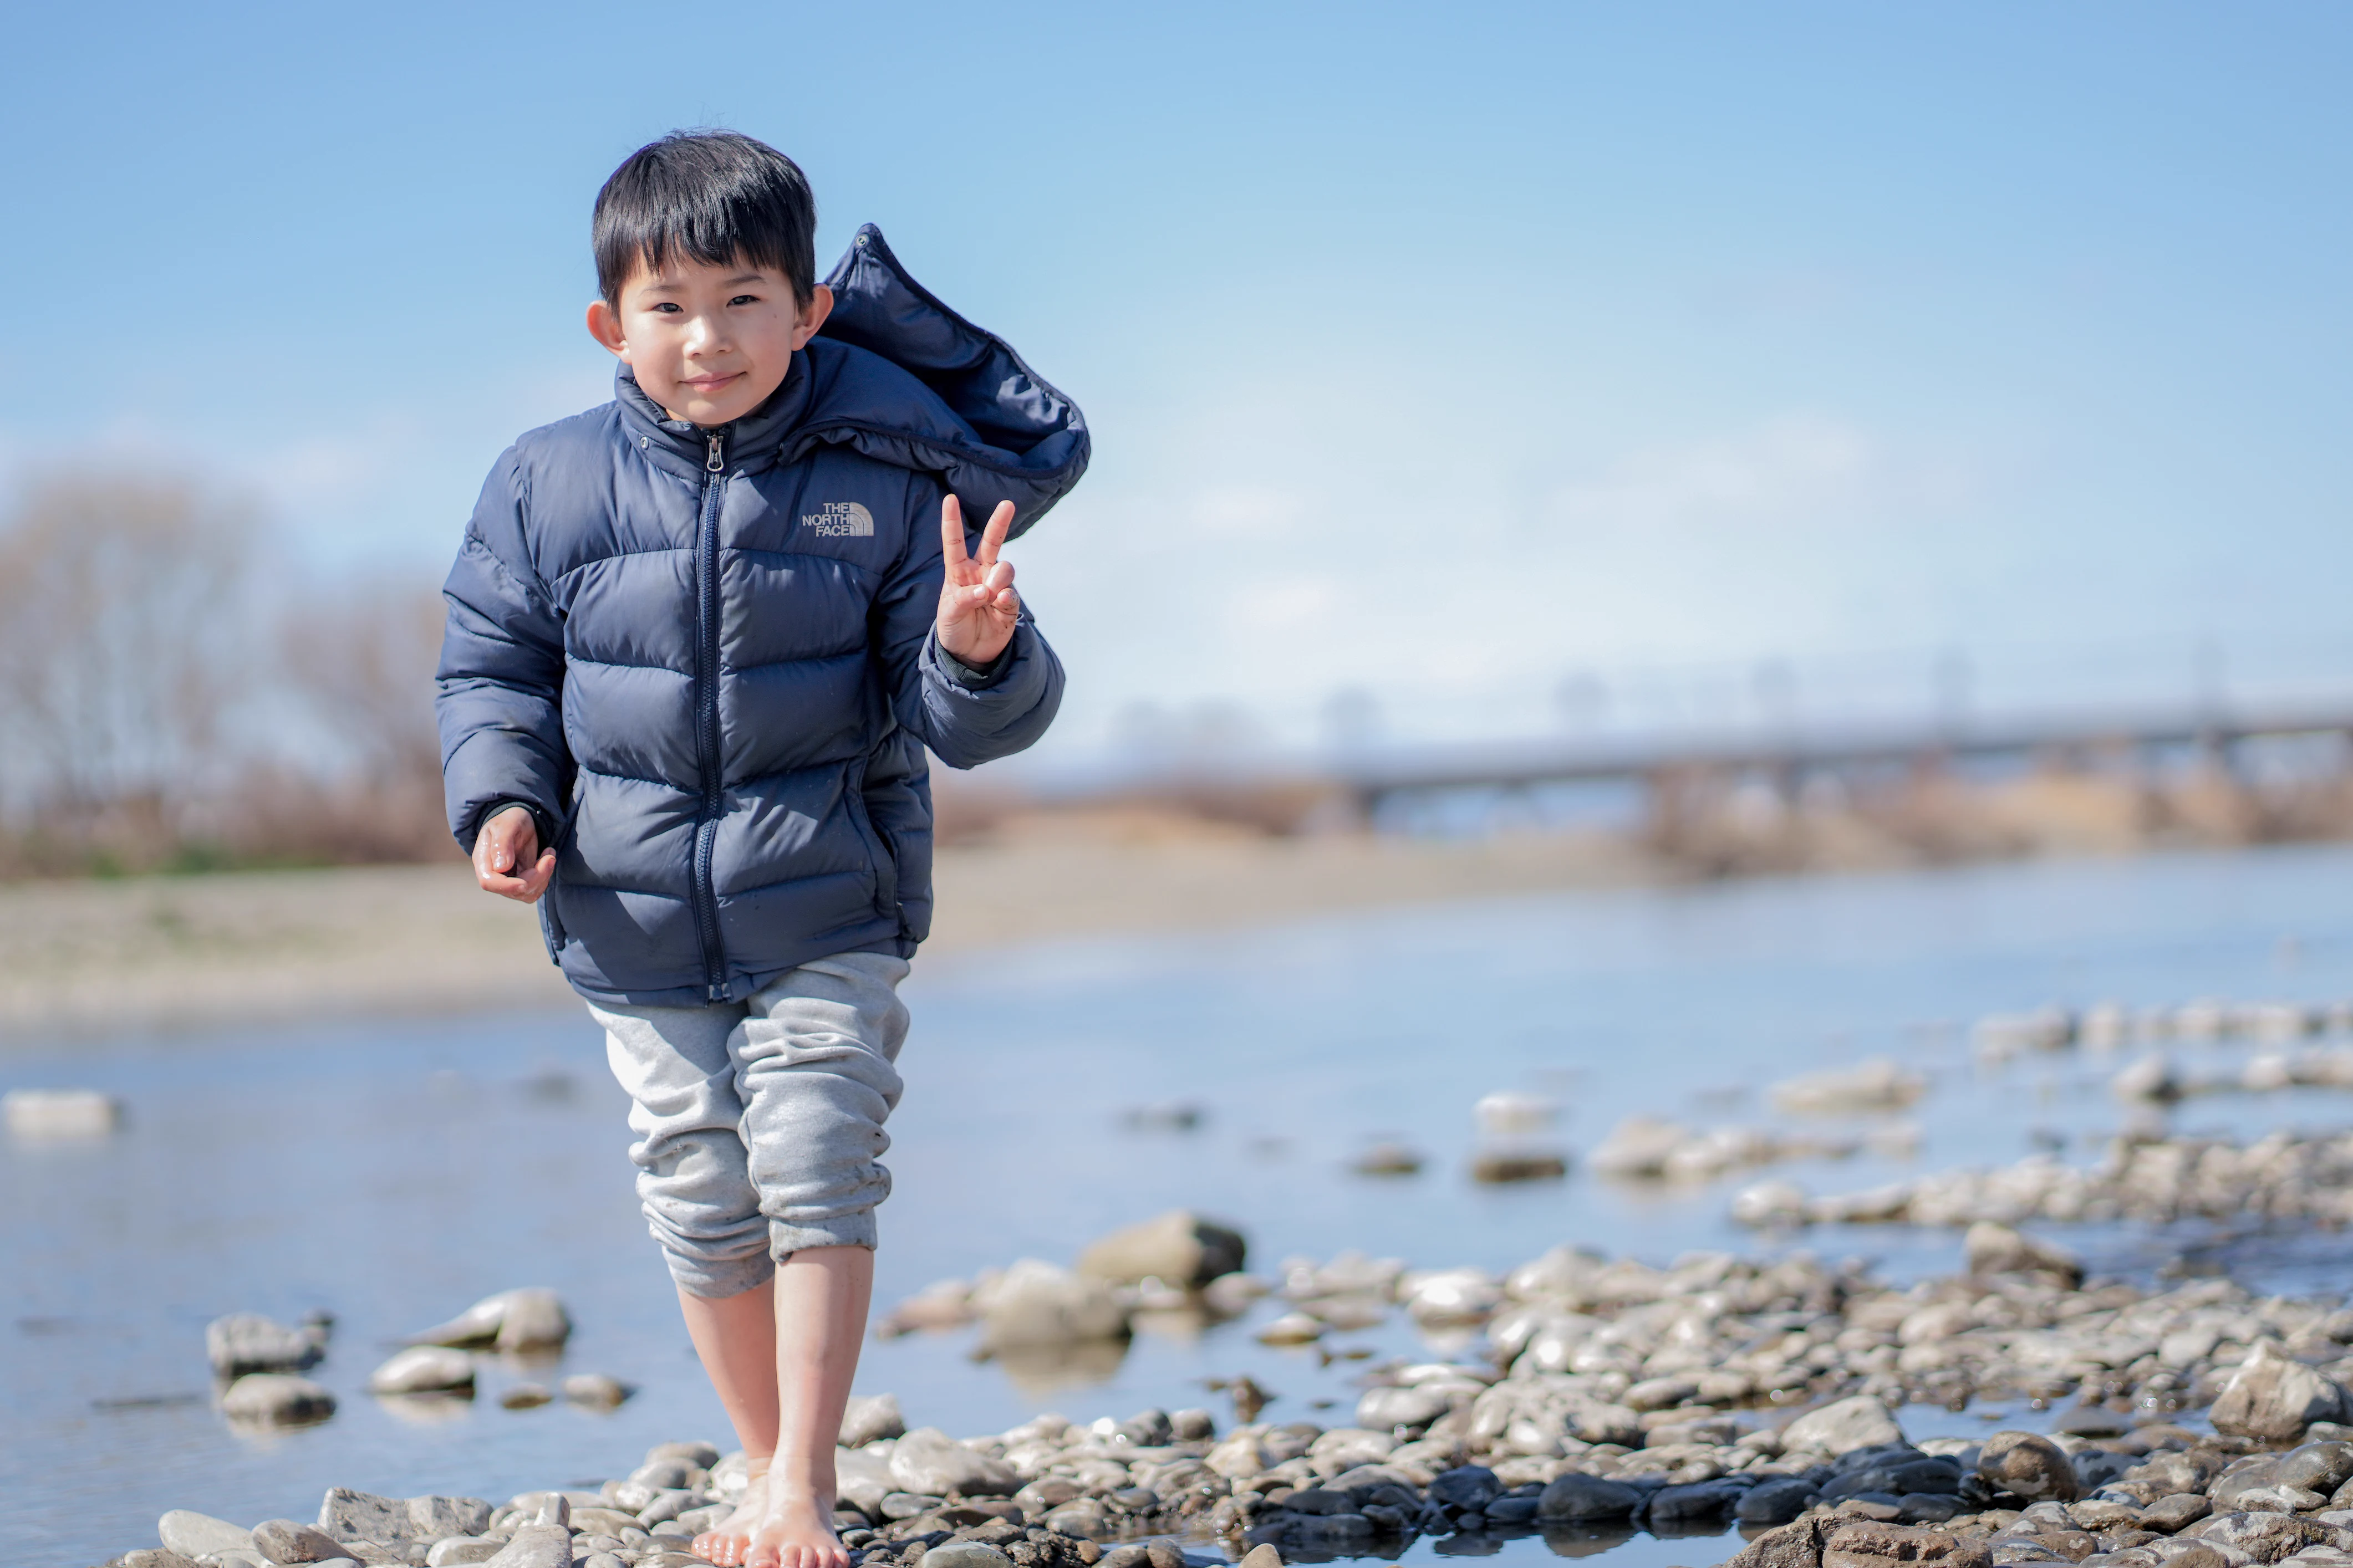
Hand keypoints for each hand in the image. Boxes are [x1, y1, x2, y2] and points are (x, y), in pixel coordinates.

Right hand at [473, 805, 554, 902]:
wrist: (519, 821)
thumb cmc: (509, 820)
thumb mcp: (506, 826)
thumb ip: (502, 845)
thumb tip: (501, 868)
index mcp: (483, 861)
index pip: (489, 882)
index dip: (507, 886)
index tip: (525, 882)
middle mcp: (494, 875)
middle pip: (513, 891)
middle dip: (536, 877)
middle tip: (549, 855)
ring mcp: (508, 880)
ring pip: (527, 893)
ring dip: (543, 877)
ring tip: (549, 854)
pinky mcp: (522, 881)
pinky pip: (535, 889)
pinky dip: (546, 877)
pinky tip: (547, 859)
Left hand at [936, 495, 1020, 667]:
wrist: (969, 654)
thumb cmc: (953, 628)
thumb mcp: (949, 614)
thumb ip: (964, 599)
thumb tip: (986, 590)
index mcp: (958, 572)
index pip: (955, 543)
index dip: (952, 522)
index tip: (950, 498)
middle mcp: (979, 574)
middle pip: (991, 543)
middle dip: (999, 522)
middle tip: (1007, 505)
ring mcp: (996, 588)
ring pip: (1005, 568)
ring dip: (999, 577)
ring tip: (991, 594)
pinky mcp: (1009, 604)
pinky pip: (1012, 593)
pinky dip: (1006, 597)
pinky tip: (999, 603)